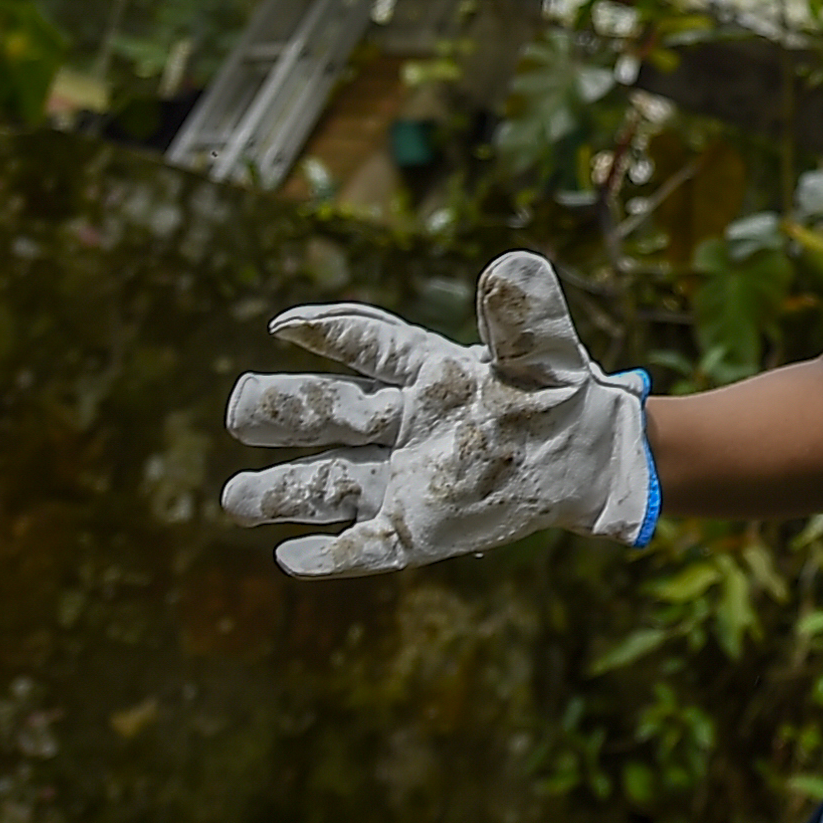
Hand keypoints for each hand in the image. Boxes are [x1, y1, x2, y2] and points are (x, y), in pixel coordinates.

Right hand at [221, 251, 656, 576]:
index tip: (285, 324)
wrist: (586, 460)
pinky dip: (331, 554)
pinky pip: (366, 545)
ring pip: (328, 483)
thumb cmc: (561, 397)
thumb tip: (512, 262)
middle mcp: (399, 424)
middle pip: (328, 414)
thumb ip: (526, 313)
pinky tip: (291, 560)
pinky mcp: (415, 529)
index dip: (331, 333)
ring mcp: (401, 478)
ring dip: (282, 492)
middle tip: (240, 408)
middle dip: (283, 412)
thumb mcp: (546, 353)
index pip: (370, 346)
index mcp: (425, 372)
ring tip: (235, 499)